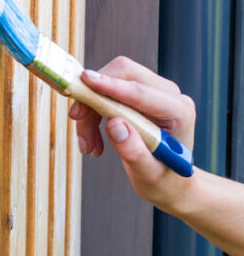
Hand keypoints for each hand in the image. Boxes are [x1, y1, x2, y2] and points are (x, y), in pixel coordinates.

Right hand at [68, 56, 195, 212]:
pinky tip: (93, 139)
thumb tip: (115, 125)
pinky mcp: (138, 93)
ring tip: (88, 144)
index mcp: (179, 112)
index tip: (85, 79)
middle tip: (77, 120)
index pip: (140, 92)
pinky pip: (106, 90)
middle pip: (123, 75)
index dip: (111, 86)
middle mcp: (168, 95)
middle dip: (94, 96)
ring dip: (90, 110)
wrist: (168, 180)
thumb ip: (134, 152)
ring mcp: (153, 91)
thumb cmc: (164, 179)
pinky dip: (92, 112)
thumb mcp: (150, 175)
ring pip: (109, 81)